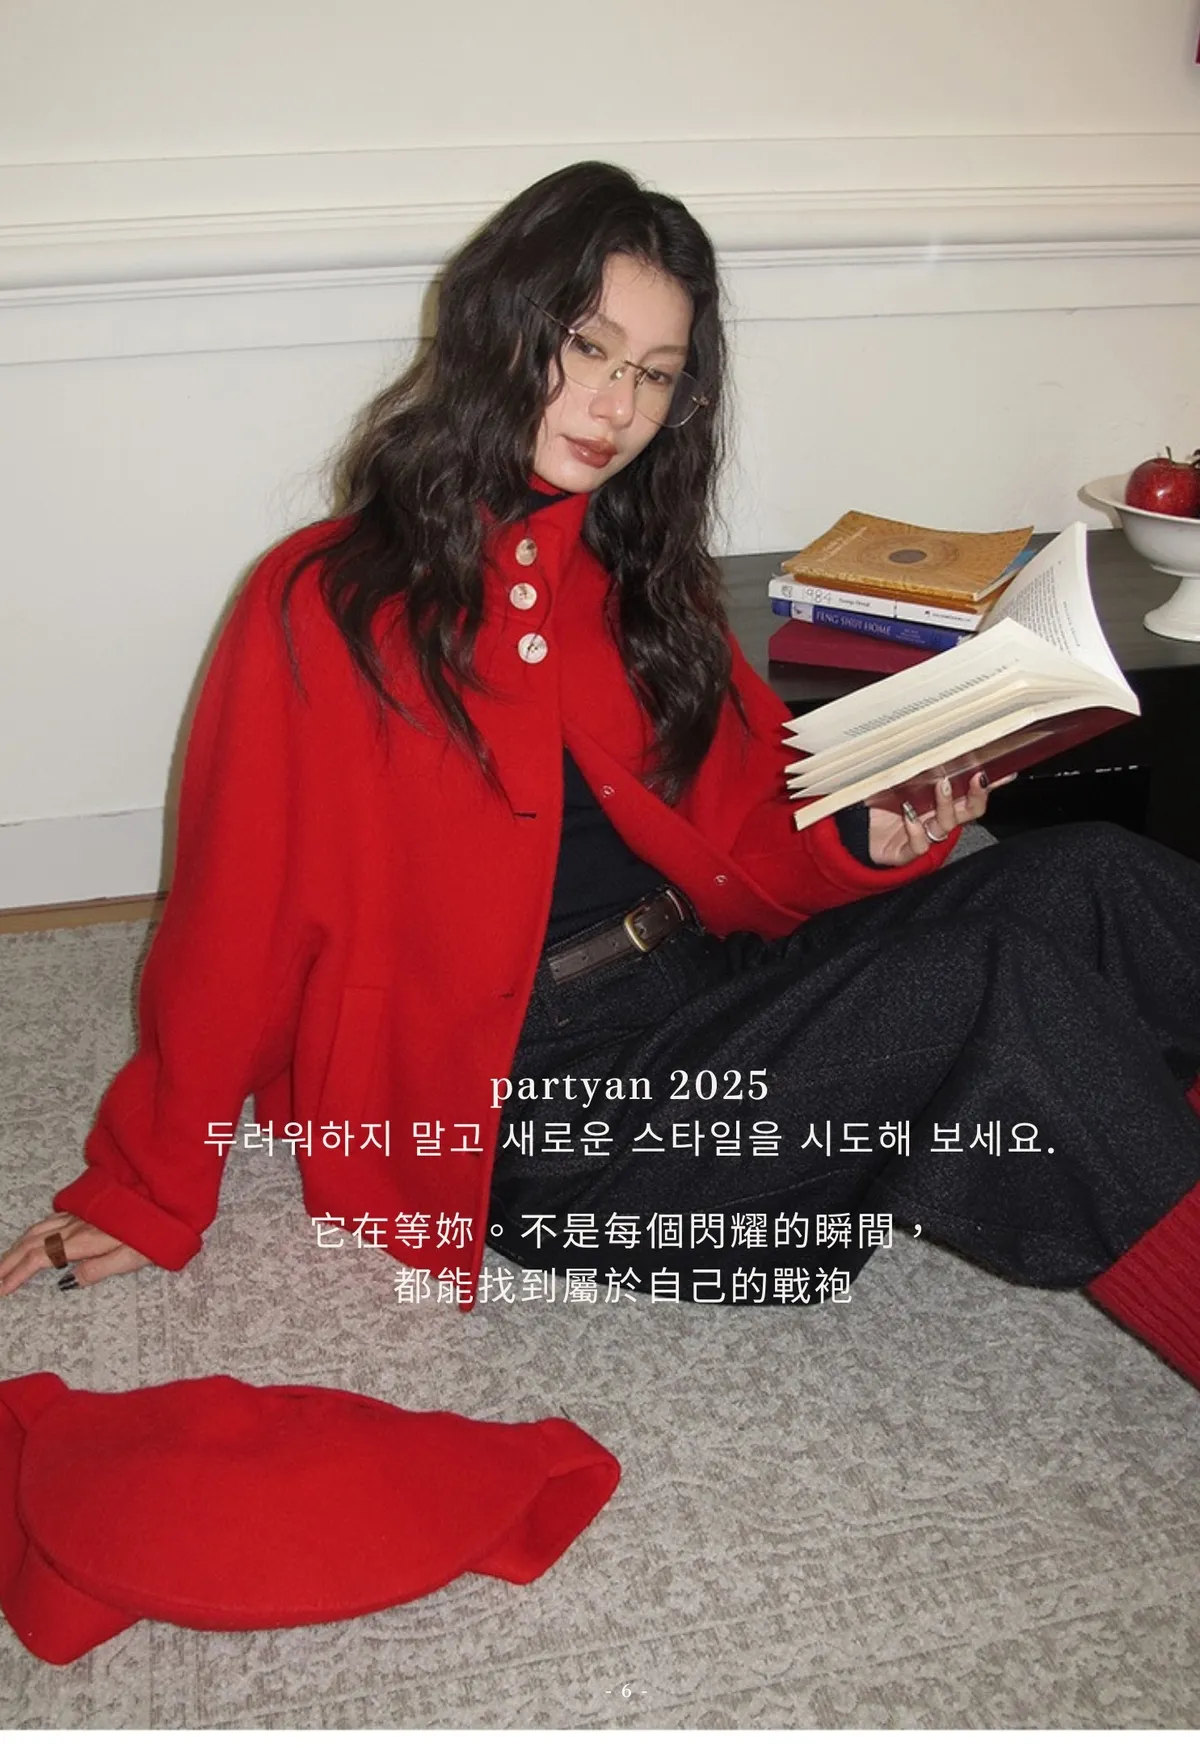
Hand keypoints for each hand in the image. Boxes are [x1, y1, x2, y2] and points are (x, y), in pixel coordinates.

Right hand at [0, 1213, 149, 1296]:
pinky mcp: (85, 1208)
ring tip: (4, 1263)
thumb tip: (70, 1280)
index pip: (41, 1258)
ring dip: (17, 1247)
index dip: (19, 1274)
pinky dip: (32, 1232)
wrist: (166, 1193)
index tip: (3, 1290)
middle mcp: (76, 1225)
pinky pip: (49, 1220)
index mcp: (84, 1239)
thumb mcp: (133, 1257)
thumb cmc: (155, 1228)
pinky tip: (30, 1238)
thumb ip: (100, 1270)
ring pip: (38, 1229)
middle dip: (8, 1262)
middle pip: (32, 1243)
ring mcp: (79, 1215)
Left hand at [868, 770, 1005, 867]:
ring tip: (940, 787)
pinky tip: (910, 817)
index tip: (1005, 772)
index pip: (971, 793)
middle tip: (975, 778)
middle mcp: (937, 819)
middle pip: (970, 811)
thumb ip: (912, 764)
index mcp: (940, 801)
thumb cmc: (878, 804)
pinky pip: (920, 845)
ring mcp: (925, 837)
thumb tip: (923, 738)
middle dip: (977, 795)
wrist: (855, 832)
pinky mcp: (907, 853)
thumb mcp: (896, 778)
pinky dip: (917, 831)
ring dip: (946, 806)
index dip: (989, 785)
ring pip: (948, 826)